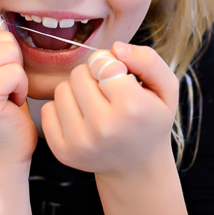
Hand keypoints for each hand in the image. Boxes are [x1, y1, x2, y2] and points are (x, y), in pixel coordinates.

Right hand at [0, 5, 36, 167]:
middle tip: (0, 85)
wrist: (1, 149)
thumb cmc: (2, 100)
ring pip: (10, 50)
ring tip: (4, 93)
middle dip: (12, 59)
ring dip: (17, 74)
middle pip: (1, 33)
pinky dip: (20, 87)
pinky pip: (15, 71)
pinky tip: (8, 103)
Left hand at [41, 42, 178, 178]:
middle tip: (108, 93)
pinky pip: (47, 110)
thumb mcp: (166, 88)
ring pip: (61, 89)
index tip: (120, 77)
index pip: (102, 62)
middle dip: (92, 76)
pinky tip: (81, 118)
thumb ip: (148, 60)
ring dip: (77, 92)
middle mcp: (104, 127)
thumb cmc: (151, 120)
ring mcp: (80, 142)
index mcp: (132, 108)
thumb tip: (115, 48)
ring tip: (95, 105)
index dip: (110, 63)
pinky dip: (63, 109)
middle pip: (79, 74)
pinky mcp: (63, 151)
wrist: (138, 166)